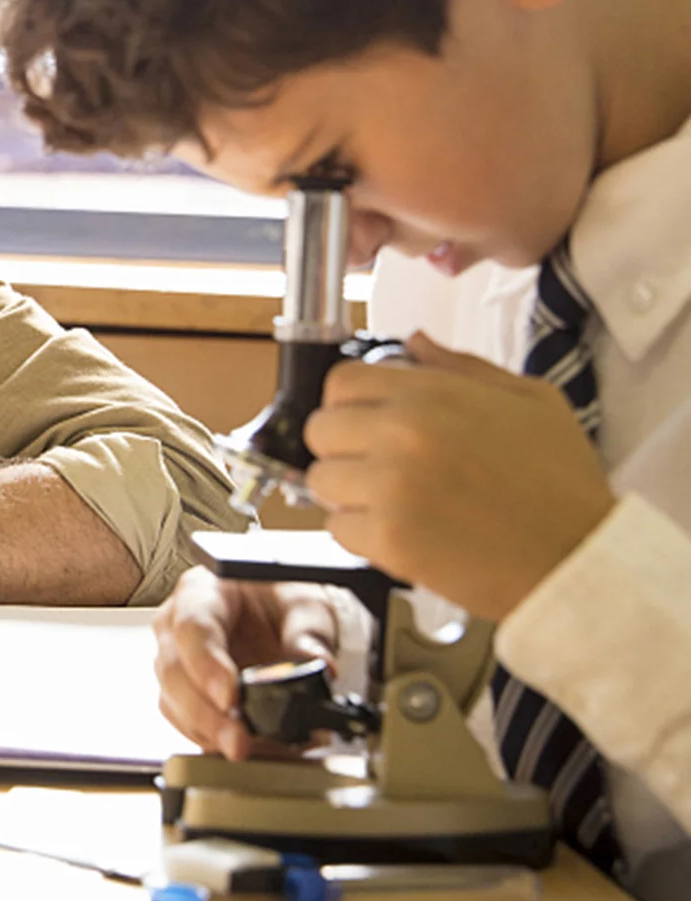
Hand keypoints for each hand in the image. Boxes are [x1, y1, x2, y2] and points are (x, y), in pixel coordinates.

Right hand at [152, 566, 338, 760]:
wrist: (275, 613)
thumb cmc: (278, 598)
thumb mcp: (303, 602)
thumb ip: (309, 631)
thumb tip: (317, 663)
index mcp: (202, 591)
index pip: (192, 627)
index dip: (207, 664)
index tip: (231, 695)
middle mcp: (177, 625)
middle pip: (174, 671)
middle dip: (206, 713)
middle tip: (239, 740)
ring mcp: (176, 661)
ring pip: (173, 702)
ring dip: (209, 732)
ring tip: (248, 749)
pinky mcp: (184, 694)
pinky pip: (186, 723)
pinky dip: (214, 740)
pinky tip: (245, 748)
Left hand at [303, 331, 616, 618]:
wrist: (581, 559)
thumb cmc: (560, 485)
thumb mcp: (530, 400)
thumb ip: (461, 366)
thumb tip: (415, 341)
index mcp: (431, 395)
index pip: (341, 381)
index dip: (348, 402)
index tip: (363, 420)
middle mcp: (402, 434)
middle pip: (320, 429)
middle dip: (342, 447)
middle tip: (375, 465)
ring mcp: (390, 487)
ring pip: (320, 481)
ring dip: (348, 493)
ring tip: (392, 502)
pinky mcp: (388, 539)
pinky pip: (338, 529)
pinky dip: (361, 534)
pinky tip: (401, 533)